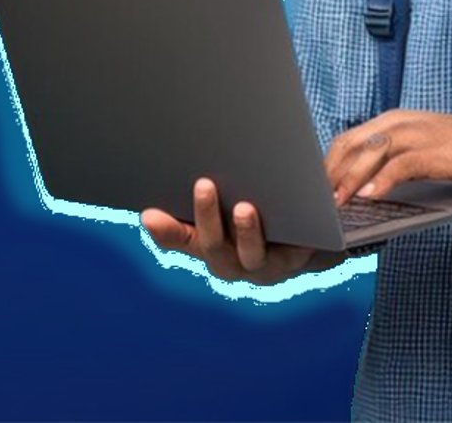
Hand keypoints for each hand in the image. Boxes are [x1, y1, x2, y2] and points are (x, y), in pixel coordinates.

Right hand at [141, 178, 325, 285]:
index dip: (165, 230)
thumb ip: (198, 200)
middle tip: (202, 185)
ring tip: (244, 209)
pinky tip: (289, 203)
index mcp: (207, 247)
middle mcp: (231, 263)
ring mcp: (264, 266)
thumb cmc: (253, 217)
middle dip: (206, 216)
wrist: (304, 237)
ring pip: (251, 254)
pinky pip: (292, 250)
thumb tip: (165, 187)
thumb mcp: (223, 209)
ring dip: (246, 232)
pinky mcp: (297, 261)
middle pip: (214, 247)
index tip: (148, 213)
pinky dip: (290, 232)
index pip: (180, 239)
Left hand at [326, 110, 451, 203]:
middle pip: (351, 145)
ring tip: (334, 204)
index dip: (328, 164)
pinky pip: (399, 166)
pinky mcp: (435, 152)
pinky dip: (380, 182)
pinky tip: (369, 198)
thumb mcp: (426, 150)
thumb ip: (397, 162)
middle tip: (314, 201)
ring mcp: (418, 135)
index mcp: (396, 121)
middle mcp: (401, 123)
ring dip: (347, 181)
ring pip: (369, 154)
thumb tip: (368, 190)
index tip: (314, 188)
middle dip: (329, 174)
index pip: (348, 139)